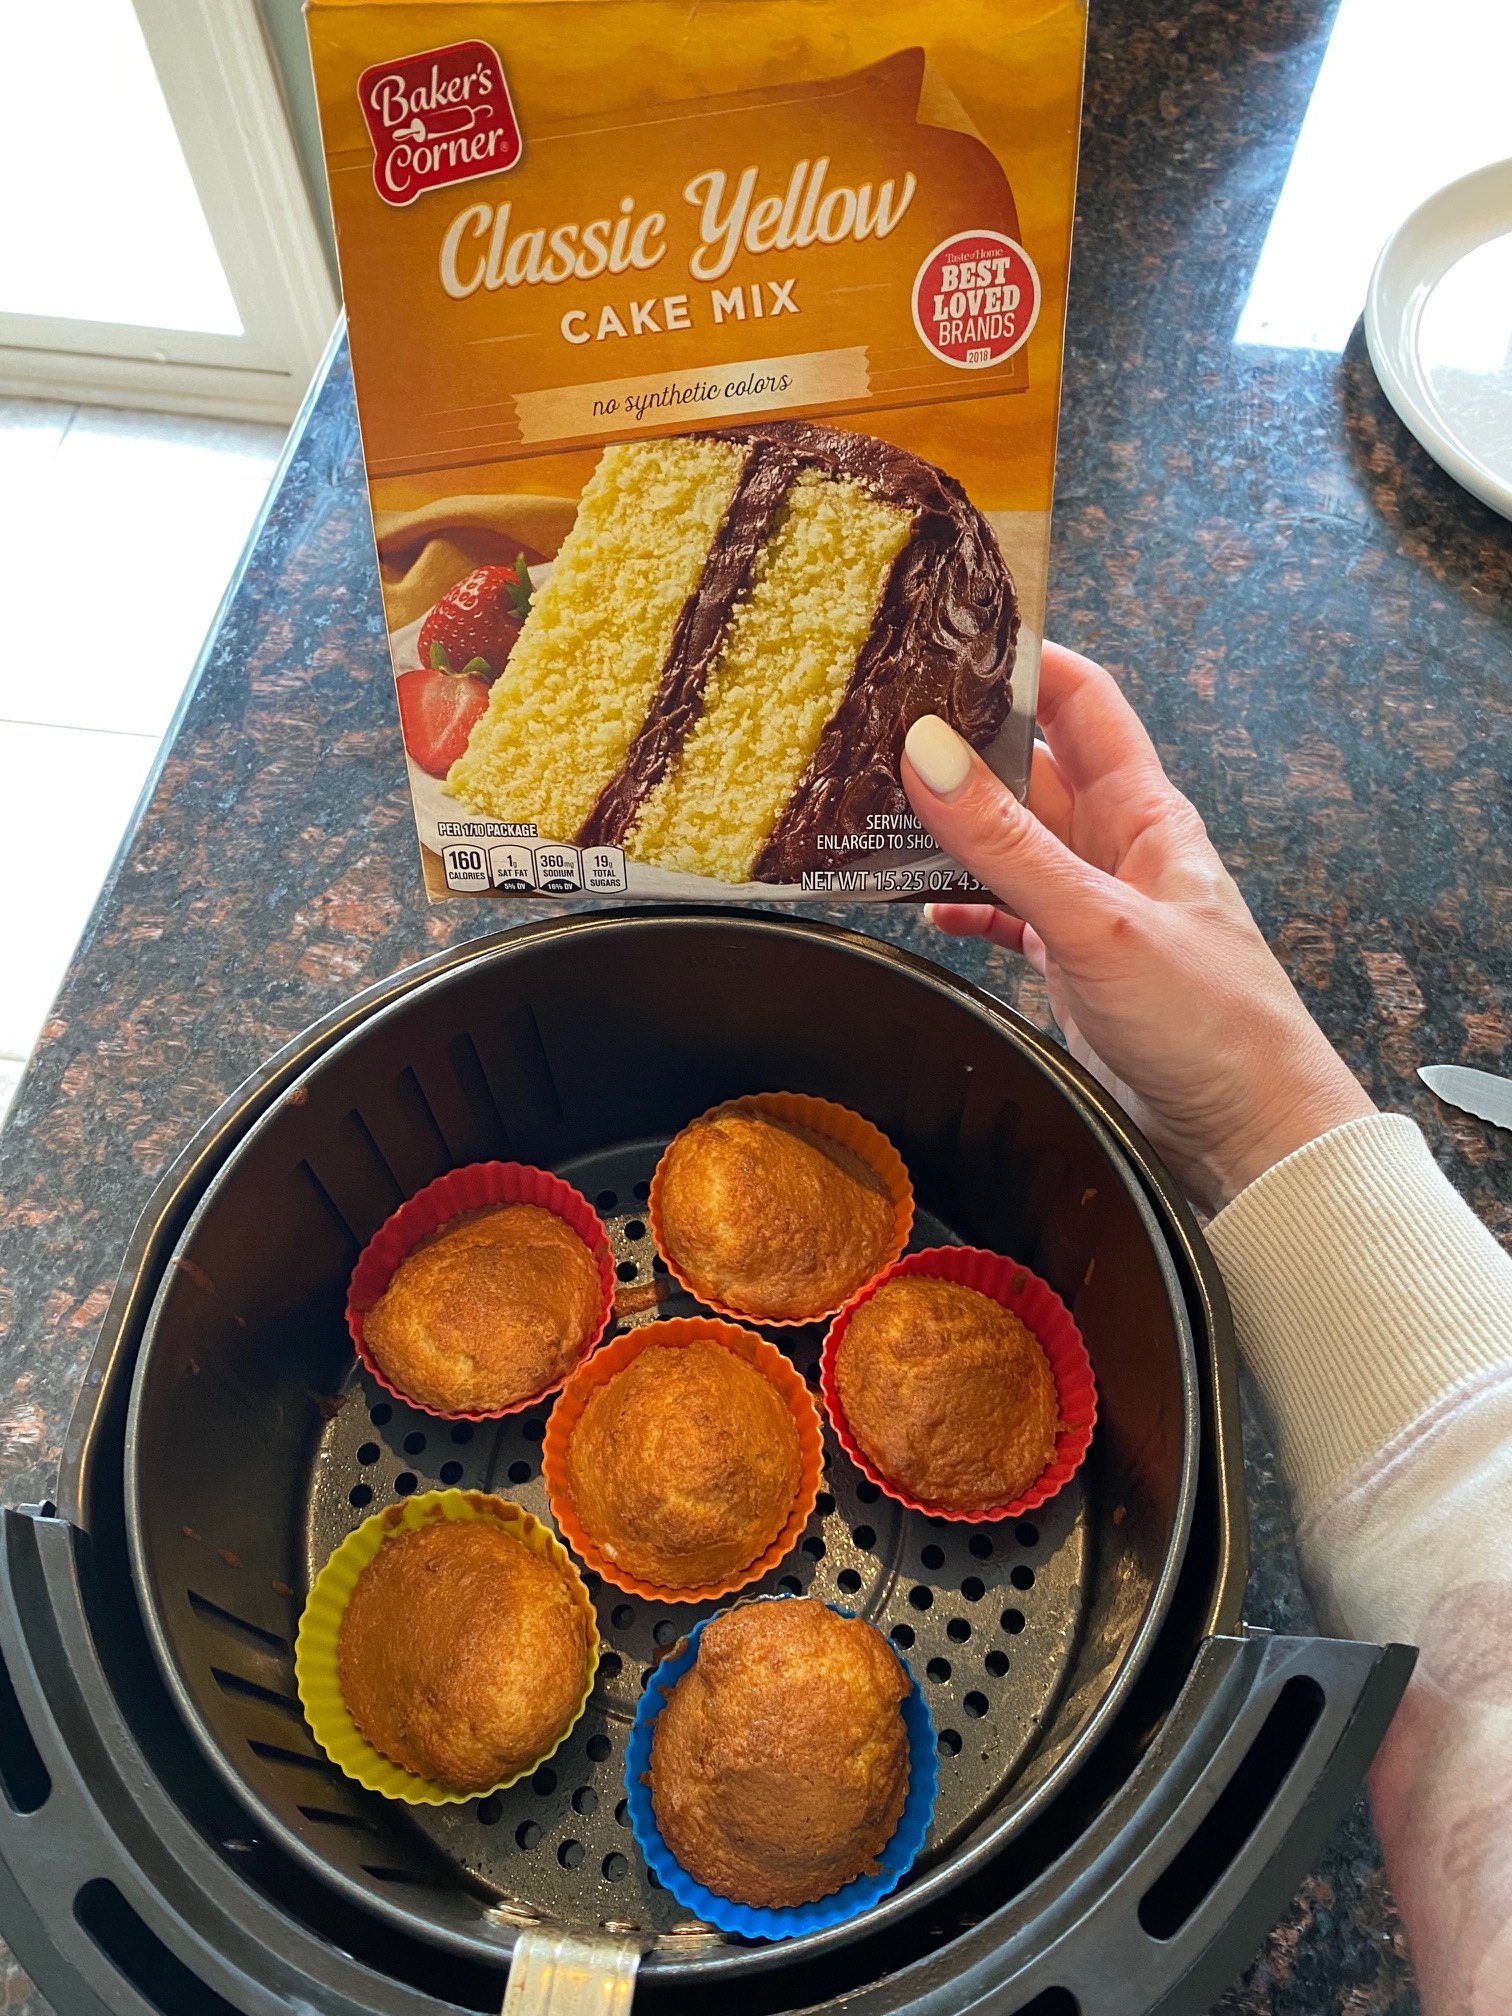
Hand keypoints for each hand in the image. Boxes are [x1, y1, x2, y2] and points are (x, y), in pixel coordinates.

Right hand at [901, 642, 1374, 1211]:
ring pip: (1008, 838)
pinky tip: (923, 902)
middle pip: (1032, 766)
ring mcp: (1090, 904)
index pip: (1084, 701)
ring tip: (879, 806)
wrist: (1247, 1134)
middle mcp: (1116, 847)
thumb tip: (931, 757)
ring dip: (953, 825)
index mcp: (1146, 812)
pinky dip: (963, 900)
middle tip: (885, 721)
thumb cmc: (1213, 1025)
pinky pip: (1004, 908)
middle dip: (966, 742)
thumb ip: (1010, 845)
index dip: (1026, 660)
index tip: (954, 636)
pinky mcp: (1070, 960)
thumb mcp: (1099, 923)